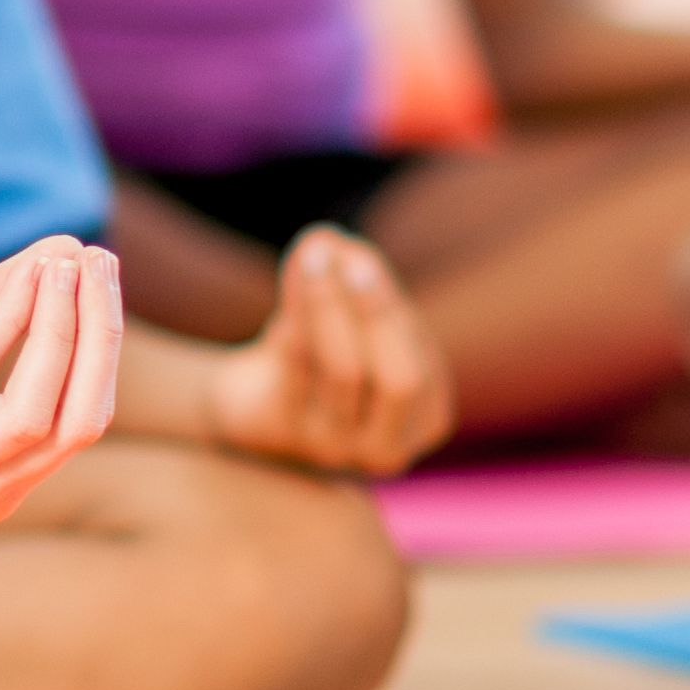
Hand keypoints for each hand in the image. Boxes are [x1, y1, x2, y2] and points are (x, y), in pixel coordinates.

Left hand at [0, 240, 124, 529]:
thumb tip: (68, 251)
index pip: (83, 418)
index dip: (103, 343)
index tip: (103, 269)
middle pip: (80, 420)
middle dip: (100, 333)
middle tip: (100, 259)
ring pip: (43, 409)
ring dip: (66, 325)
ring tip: (67, 261)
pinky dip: (11, 318)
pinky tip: (25, 275)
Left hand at [206, 226, 454, 473]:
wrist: (260, 401)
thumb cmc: (332, 353)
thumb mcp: (359, 318)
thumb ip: (357, 277)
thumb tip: (329, 240)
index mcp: (428, 419)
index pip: (422, 364)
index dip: (390, 306)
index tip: (357, 255)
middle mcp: (388, 448)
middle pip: (400, 379)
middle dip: (378, 313)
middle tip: (349, 256)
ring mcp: (335, 449)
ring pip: (344, 370)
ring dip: (329, 302)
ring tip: (314, 252)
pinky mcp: (284, 433)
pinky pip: (294, 370)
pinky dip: (296, 318)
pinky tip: (294, 281)